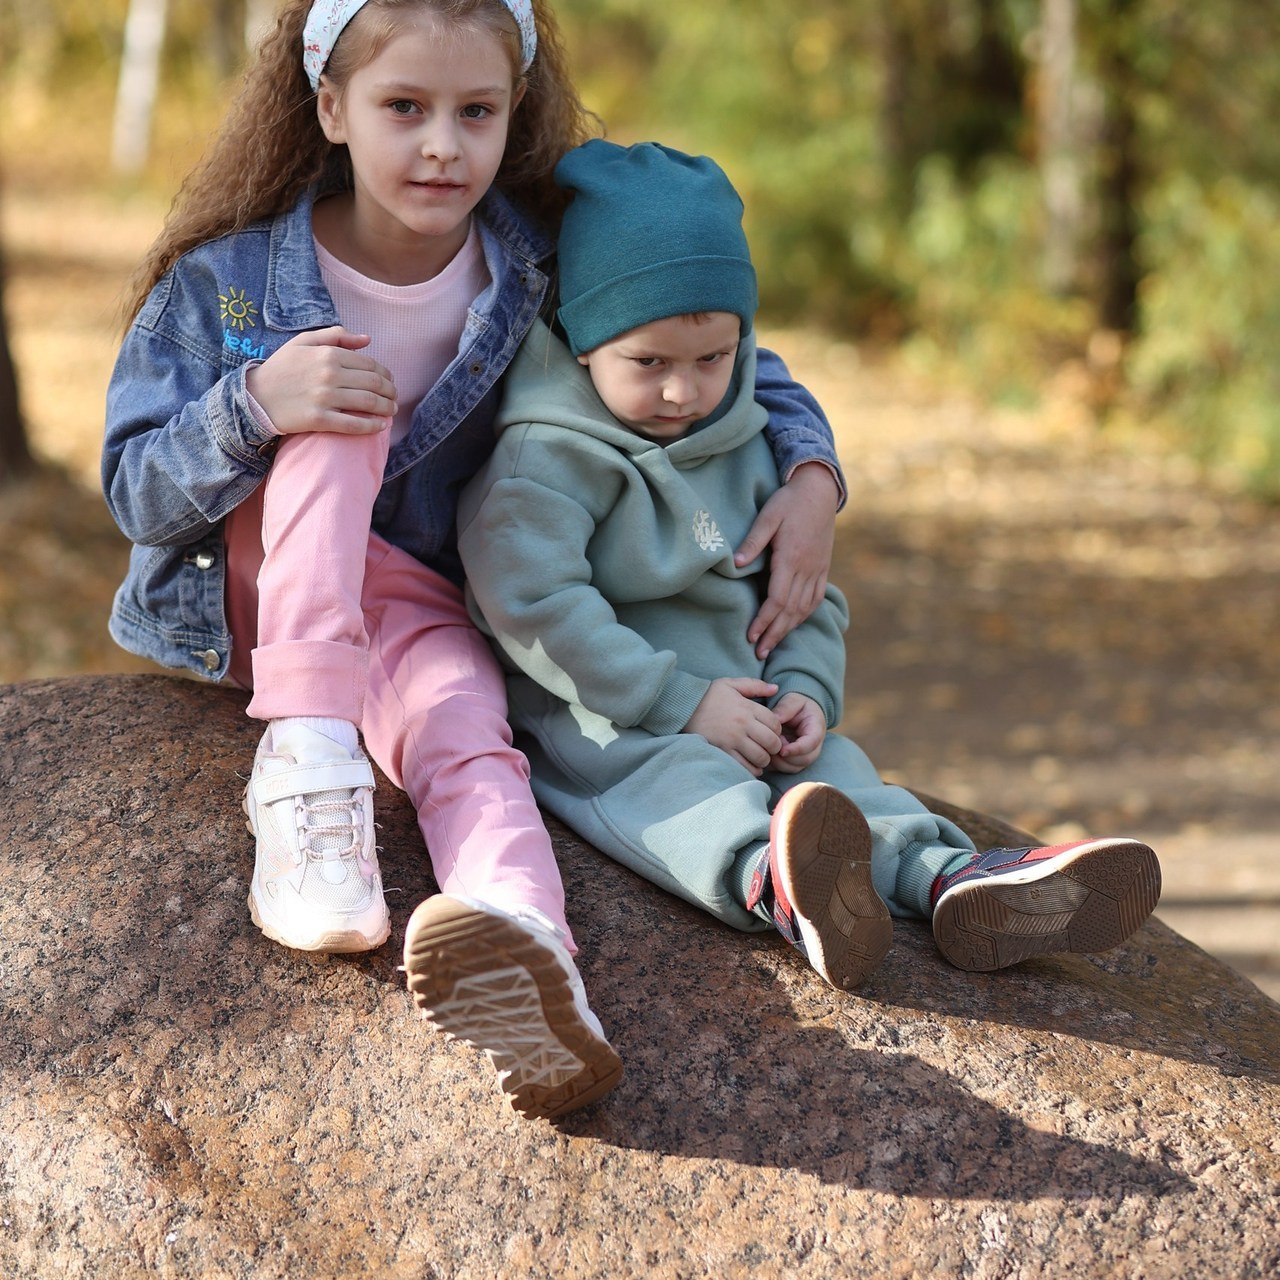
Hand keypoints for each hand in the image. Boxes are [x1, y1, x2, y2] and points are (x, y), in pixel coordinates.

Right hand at [246, 326, 396, 435]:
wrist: (255, 396)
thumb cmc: (281, 368)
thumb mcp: (304, 342)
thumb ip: (336, 335)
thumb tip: (367, 339)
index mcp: (328, 354)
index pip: (370, 364)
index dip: (385, 374)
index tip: (389, 381)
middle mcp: (329, 375)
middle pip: (374, 383)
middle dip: (391, 391)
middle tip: (394, 397)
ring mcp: (324, 398)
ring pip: (368, 403)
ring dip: (387, 408)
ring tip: (391, 410)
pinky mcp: (319, 419)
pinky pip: (353, 424)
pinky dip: (371, 426)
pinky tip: (381, 426)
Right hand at [684, 677, 781, 775]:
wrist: (684, 707)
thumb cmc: (708, 695)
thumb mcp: (731, 684)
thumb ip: (755, 685)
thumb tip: (776, 688)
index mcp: (746, 707)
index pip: (775, 723)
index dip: (777, 730)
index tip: (771, 732)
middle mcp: (742, 724)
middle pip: (771, 742)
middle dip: (774, 747)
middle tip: (769, 747)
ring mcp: (732, 739)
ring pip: (760, 756)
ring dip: (764, 759)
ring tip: (760, 756)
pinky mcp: (722, 751)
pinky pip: (744, 766)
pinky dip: (752, 769)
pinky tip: (751, 764)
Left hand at [734, 461, 838, 658]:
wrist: (820, 490)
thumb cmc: (789, 501)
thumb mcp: (768, 516)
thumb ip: (753, 541)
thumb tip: (737, 564)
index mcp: (791, 557)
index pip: (777, 599)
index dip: (764, 621)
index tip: (752, 637)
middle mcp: (807, 568)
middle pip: (790, 610)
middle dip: (774, 634)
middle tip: (760, 653)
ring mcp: (818, 570)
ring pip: (804, 608)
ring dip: (788, 629)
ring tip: (773, 645)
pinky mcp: (823, 568)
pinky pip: (815, 598)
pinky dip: (804, 615)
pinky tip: (794, 624)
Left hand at [769, 692, 825, 772]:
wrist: (799, 712)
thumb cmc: (797, 706)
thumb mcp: (793, 700)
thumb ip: (785, 708)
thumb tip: (775, 719)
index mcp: (816, 730)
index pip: (811, 744)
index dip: (797, 749)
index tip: (782, 750)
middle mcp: (814, 747)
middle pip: (804, 760)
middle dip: (786, 757)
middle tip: (772, 745)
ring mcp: (805, 756)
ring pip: (794, 767)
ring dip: (779, 762)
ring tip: (768, 747)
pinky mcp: (795, 761)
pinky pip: (785, 769)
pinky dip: (774, 765)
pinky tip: (766, 752)